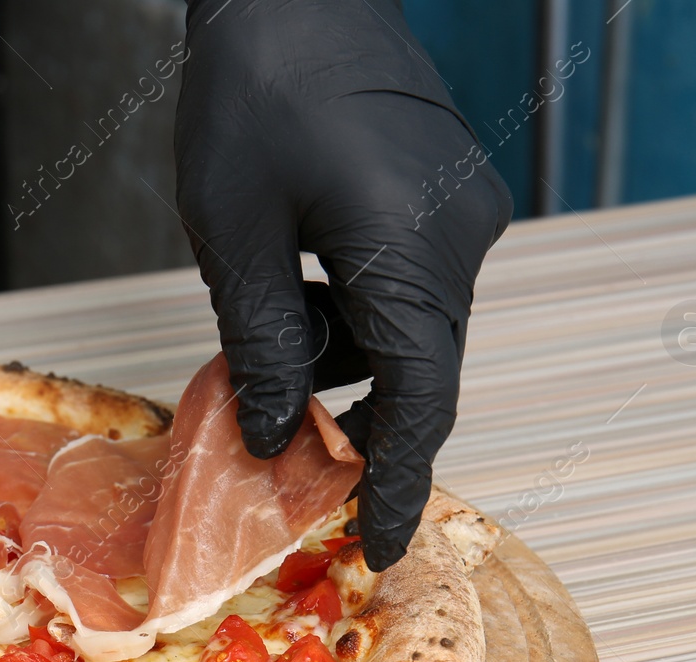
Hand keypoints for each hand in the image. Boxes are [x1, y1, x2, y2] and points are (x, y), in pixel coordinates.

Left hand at [174, 0, 512, 570]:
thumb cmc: (256, 83)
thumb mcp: (234, 228)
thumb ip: (262, 342)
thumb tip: (275, 437)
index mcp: (414, 251)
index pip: (422, 401)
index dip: (402, 482)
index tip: (385, 544)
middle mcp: (461, 237)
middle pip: (421, 368)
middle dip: (355, 419)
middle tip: (286, 453)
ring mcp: (461, 211)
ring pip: (409, 328)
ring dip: (340, 357)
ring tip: (262, 347)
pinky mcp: (445, 193)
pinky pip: (407, 282)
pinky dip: (353, 310)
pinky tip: (292, 290)